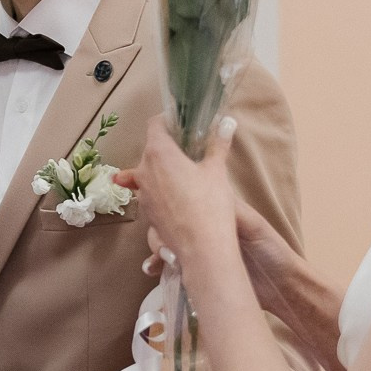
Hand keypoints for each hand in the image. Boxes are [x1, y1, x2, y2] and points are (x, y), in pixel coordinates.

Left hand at [116, 117, 239, 275]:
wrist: (202, 249)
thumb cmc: (210, 204)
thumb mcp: (216, 171)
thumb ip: (218, 144)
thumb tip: (228, 122)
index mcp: (159, 153)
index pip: (155, 125)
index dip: (167, 121)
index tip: (181, 124)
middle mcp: (144, 171)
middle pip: (151, 150)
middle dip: (167, 147)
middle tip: (188, 149)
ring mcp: (143, 195)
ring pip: (148, 174)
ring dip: (162, 171)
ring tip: (184, 175)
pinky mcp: (148, 214)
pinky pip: (151, 195)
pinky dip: (161, 191)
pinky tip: (179, 198)